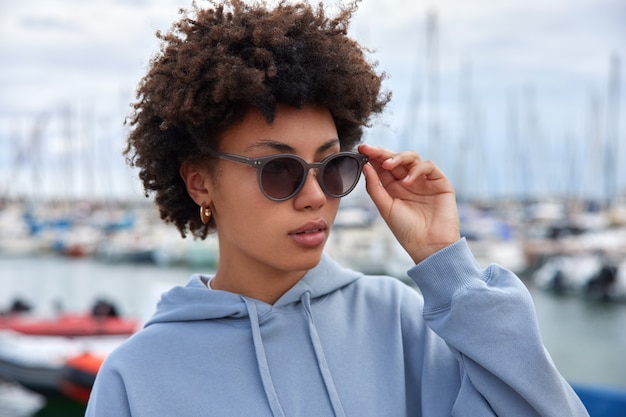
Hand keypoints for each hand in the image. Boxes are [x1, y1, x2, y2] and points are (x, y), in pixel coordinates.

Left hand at [358, 144, 459, 263]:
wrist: (429, 246)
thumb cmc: (406, 230)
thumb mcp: (385, 207)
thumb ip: (375, 186)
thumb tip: (365, 165)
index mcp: (394, 187)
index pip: (382, 166)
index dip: (373, 156)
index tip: (360, 149)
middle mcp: (408, 181)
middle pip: (395, 159)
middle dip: (382, 153)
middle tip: (369, 149)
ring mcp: (424, 181)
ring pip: (412, 158)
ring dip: (398, 158)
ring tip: (387, 165)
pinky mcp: (440, 182)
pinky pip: (428, 166)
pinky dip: (416, 170)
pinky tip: (407, 181)